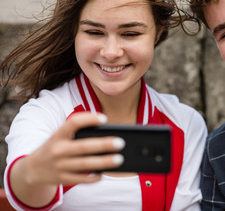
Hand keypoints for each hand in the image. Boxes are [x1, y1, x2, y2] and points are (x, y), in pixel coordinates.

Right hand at [9, 112, 124, 207]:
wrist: (32, 168)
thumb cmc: (55, 147)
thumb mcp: (60, 136)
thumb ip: (77, 133)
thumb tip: (106, 134)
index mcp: (57, 135)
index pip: (73, 123)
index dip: (89, 119)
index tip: (104, 118)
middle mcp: (58, 150)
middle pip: (83, 146)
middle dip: (103, 144)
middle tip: (120, 142)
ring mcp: (59, 166)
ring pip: (85, 164)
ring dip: (103, 162)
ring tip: (119, 159)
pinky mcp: (62, 179)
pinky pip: (81, 179)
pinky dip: (93, 177)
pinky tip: (104, 173)